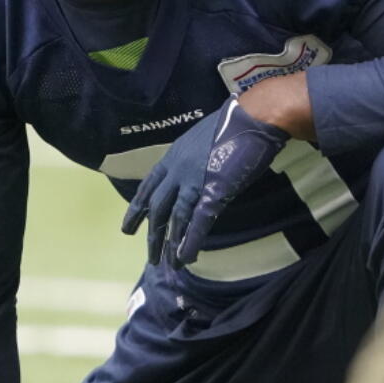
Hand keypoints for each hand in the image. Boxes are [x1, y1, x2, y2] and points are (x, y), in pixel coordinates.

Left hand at [121, 95, 289, 266]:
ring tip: (167, 264)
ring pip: (175, 219)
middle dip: (153, 235)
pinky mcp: (213, 191)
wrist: (255, 117)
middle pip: (157, 208)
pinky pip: (198, 223)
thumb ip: (192, 161)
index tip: (128, 228)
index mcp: (173, 157)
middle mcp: (177, 171)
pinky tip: (184, 259)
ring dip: (170, 245)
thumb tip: (193, 177)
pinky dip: (190, 242)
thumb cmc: (234, 125)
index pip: (148, 188)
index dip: (137, 210)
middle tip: (151, 256)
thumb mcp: (201, 141)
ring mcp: (193, 182)